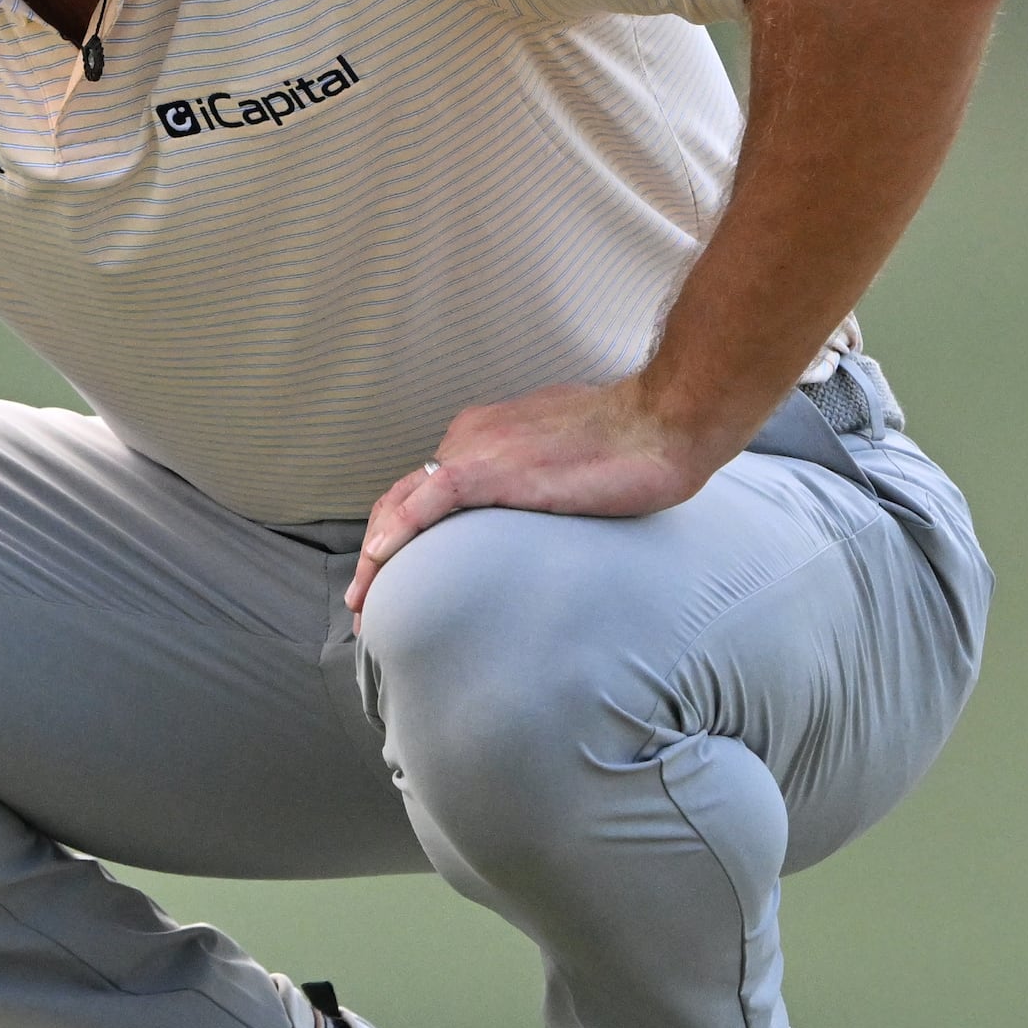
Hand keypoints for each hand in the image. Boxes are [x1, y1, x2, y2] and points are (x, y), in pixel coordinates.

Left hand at [344, 378, 739, 612]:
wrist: (663, 421)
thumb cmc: (630, 440)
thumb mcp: (564, 458)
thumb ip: (533, 482)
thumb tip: (534, 514)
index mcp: (484, 436)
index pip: (423, 490)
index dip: (398, 534)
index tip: (388, 578)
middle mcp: (469, 438)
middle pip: (402, 501)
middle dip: (377, 555)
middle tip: (364, 606)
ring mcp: (479, 450)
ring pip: (404, 504)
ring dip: (377, 557)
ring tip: (363, 604)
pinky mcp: (495, 468)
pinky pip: (431, 500)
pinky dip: (400, 530)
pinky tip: (380, 560)